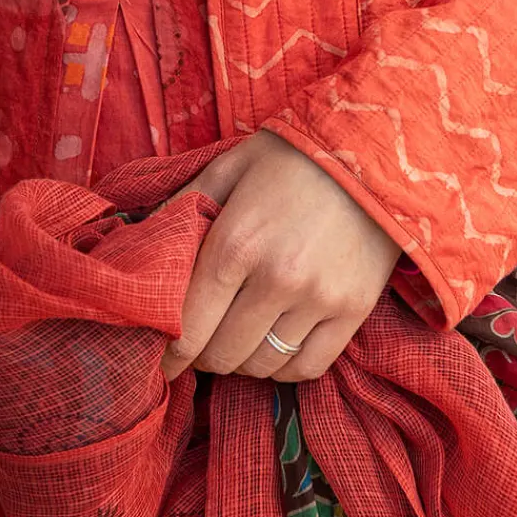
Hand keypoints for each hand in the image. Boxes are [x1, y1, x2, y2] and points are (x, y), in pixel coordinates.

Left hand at [159, 131, 400, 382]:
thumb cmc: (292, 156)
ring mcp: (319, 299)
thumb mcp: (228, 167)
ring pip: (263, 364)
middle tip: (201, 343)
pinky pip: (308, 367)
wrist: (371, 149)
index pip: (188, 328)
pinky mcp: (354, 310)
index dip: (168, 355)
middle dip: (203, 356)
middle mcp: (277, 279)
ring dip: (243, 361)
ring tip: (238, 340)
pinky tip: (276, 346)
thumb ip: (183, 206)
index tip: (161, 362)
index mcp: (235, 244)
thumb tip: (144, 243)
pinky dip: (285, 367)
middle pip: (222, 354)